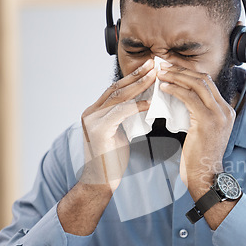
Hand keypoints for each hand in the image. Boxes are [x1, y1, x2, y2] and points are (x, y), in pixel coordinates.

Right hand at [80, 59, 155, 191]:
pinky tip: (150, 102)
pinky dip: (137, 106)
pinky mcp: (98, 130)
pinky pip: (121, 112)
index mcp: (95, 112)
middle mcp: (91, 112)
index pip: (116, 89)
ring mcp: (92, 120)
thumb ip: (125, 118)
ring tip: (155, 76)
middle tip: (154, 63)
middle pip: (117, 88)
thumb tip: (142, 104)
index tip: (149, 68)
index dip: (133, 78)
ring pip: (119, 97)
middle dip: (137, 75)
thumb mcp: (119, 133)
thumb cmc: (112, 160)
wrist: (100, 181)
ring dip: (139, 85)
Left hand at [157, 63, 235, 199]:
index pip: (208, 83)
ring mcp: (219, 115)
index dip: (188, 73)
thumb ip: (198, 114)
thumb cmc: (199, 157)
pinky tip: (163, 88)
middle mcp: (225, 110)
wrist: (205, 176)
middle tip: (163, 66)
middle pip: (204, 79)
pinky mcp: (208, 121)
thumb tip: (181, 98)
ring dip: (177, 76)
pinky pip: (189, 97)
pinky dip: (175, 90)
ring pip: (197, 84)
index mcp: (226, 111)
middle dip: (181, 70)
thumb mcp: (203, 131)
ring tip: (161, 74)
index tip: (172, 69)